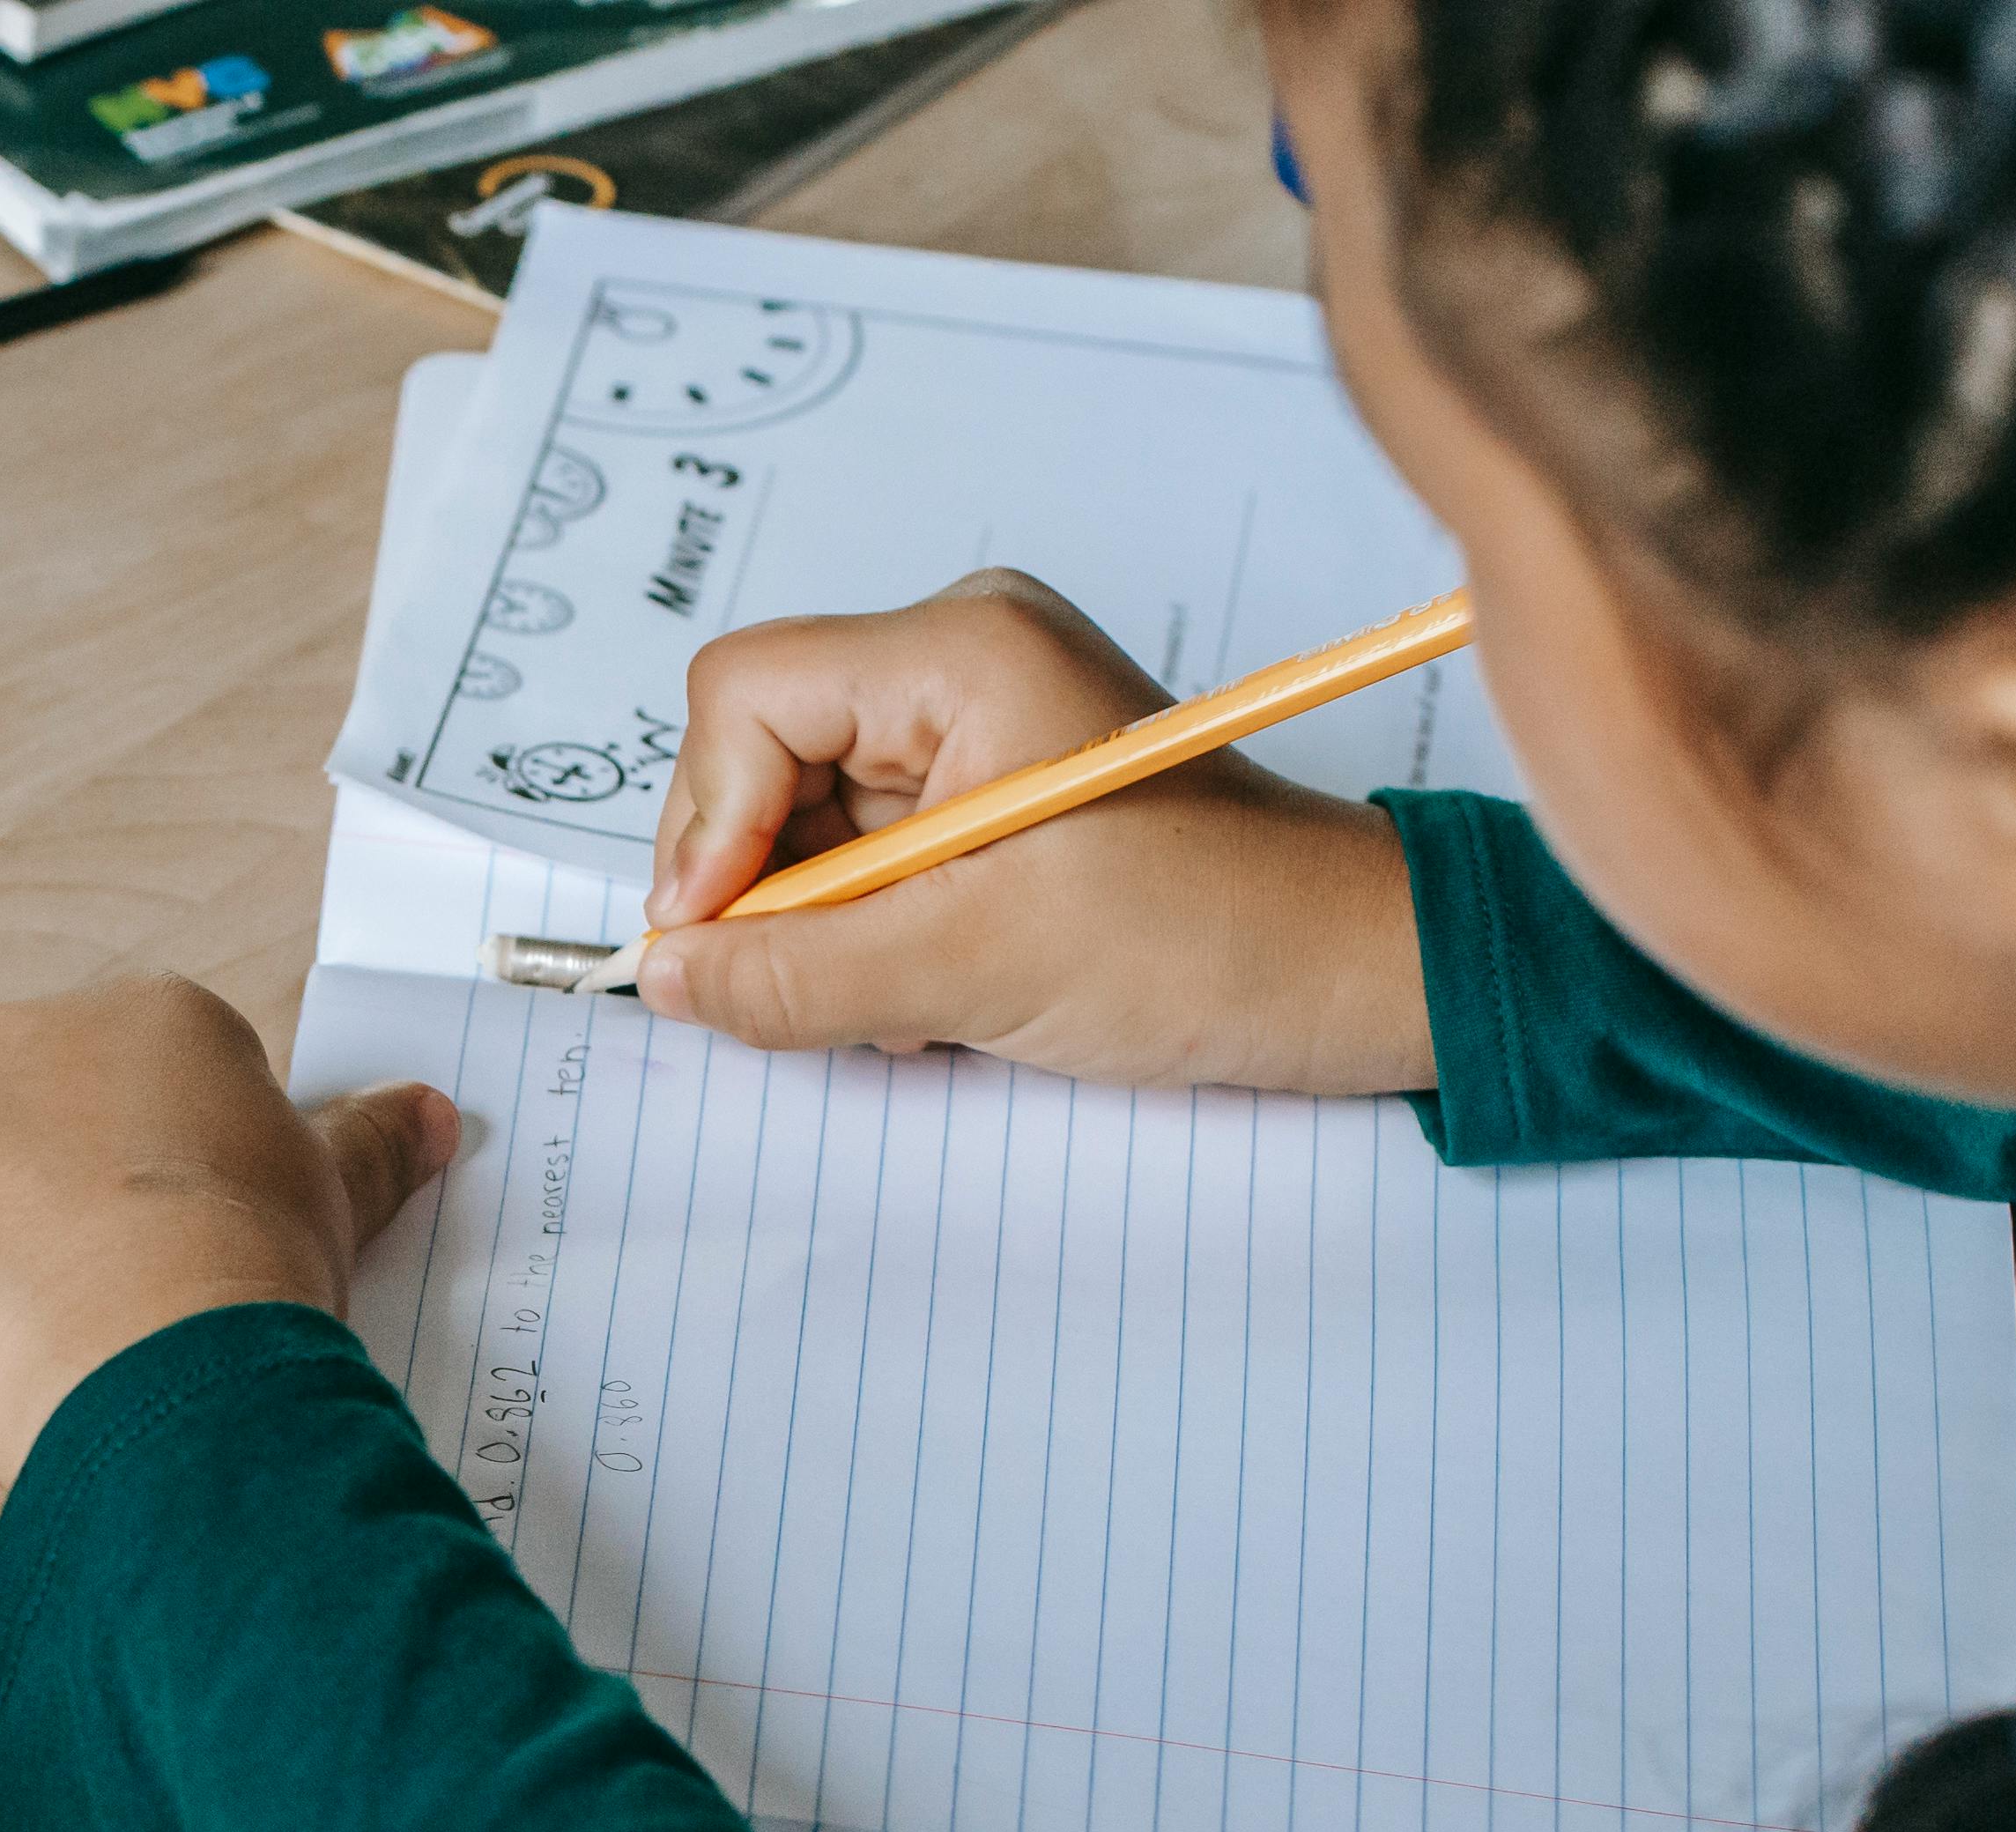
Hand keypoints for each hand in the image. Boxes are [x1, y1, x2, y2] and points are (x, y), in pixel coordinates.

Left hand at [0, 976, 458, 1480]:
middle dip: (64, 1203)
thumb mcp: (331, 1196)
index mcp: (147, 1017)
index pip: (150, 1088)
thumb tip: (427, 1112)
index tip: (190, 1251)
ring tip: (45, 1339)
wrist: (148, 1346)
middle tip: (118, 1302)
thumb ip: (369, 1143)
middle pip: (36, 1122)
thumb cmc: (250, 1264)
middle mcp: (18, 1032)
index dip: (172, 1182)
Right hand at [639, 572, 1437, 1095]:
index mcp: (960, 653)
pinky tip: (933, 985)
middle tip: (816, 986)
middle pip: (759, 756)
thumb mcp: (978, 966)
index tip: (721, 943)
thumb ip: (798, 975)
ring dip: (822, 926)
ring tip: (907, 993)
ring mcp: (974, 723)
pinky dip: (871, 933)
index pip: (744, 696)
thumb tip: (667, 976)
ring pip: (803, 819)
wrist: (1348, 971)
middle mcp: (957, 661)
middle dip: (767, 886)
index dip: (707, 825)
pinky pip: (864, 853)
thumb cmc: (1210, 938)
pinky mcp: (989, 789)